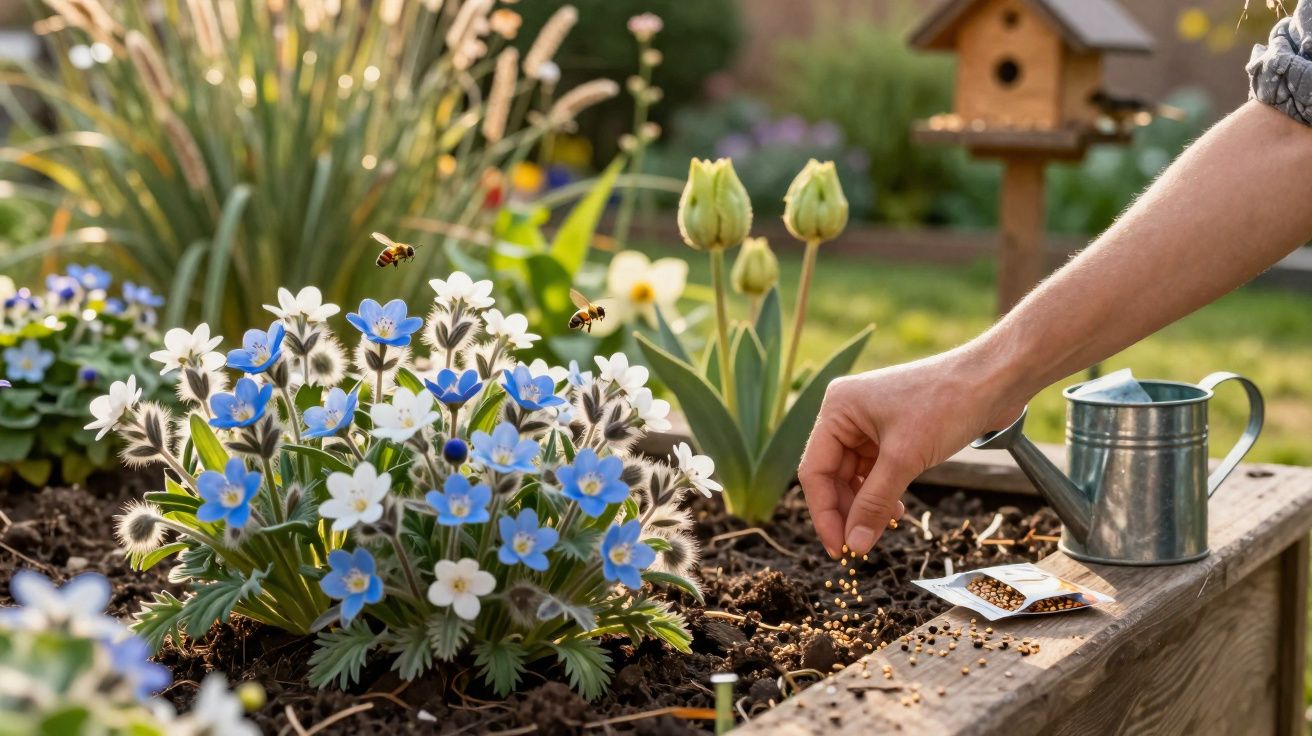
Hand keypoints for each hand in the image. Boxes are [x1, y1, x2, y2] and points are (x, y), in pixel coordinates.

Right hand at [798, 348, 1023, 556]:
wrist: (994, 379)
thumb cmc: (947, 403)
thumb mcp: (905, 458)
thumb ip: (874, 503)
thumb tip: (854, 545)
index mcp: (837, 408)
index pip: (814, 470)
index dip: (824, 513)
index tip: (838, 548)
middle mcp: (846, 414)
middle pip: (832, 476)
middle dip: (846, 512)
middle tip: (858, 547)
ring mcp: (869, 423)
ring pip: (854, 477)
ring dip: (865, 505)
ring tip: (880, 529)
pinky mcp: (892, 432)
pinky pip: (875, 471)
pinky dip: (881, 493)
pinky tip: (894, 510)